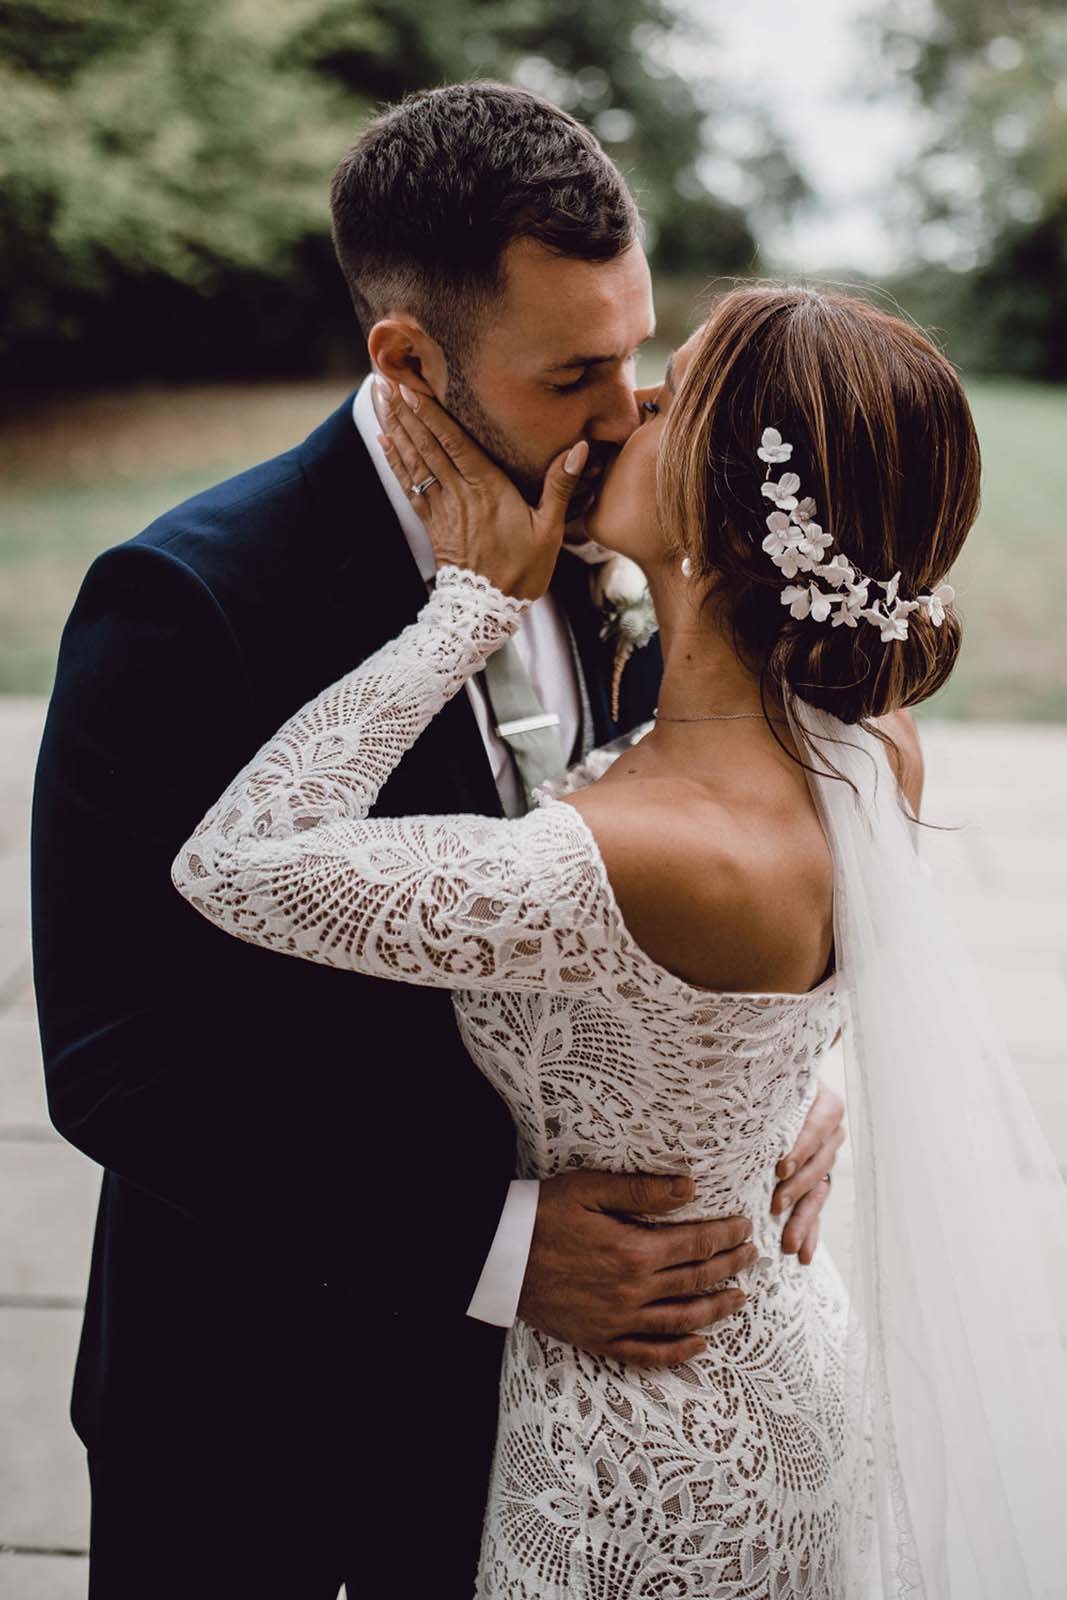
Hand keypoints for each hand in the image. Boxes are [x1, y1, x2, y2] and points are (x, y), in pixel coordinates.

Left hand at [377, 379, 588, 600]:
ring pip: (415, 460)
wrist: (487, 608)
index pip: (454, 442)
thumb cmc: (522, 569)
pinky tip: (384, 442)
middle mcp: (459, 492)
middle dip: (406, 411)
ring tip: (380, 399)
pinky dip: (396, 461)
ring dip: (397, 428)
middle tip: (385, 379)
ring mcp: (442, 507)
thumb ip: (560, 485)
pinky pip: (410, 484)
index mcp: (487, 487)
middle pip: (428, 444)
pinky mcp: (433, 522)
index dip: (431, 413)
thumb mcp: (549, 529)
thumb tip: (579, 447)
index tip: (413, 386)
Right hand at [518, 1170, 755, 1368]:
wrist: (498, 1256)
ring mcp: (618, 1320)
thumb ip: (642, 1190)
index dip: (725, 1235)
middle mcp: (633, 1290)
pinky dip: (678, 1353)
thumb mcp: (590, 1189)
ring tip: (739, 1298)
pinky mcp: (601, 1339)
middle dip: (730, 1266)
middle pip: (696, 1280)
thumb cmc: (543, 1214)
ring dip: (716, 1308)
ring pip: (682, 1320)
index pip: (696, 1243)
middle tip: (752, 1256)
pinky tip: (700, 1346)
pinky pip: (648, 1353)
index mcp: (634, 1250)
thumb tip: (691, 1187)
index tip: (745, 1227)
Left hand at [771, 1081, 844, 1264]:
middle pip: (819, 1162)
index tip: (781, 1168)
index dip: (802, 1147)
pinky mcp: (818, 1182)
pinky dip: (809, 1231)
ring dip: (803, 1218)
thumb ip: (757, 1093)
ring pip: (818, 1191)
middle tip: (775, 1205)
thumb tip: (718, 1098)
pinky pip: (816, 1209)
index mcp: (822, 1102)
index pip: (819, 1125)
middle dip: (797, 1187)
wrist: (770, 1094)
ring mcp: (826, 1159)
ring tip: (789, 1244)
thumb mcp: (765, 1085)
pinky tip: (803, 1255)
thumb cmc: (761, 1086)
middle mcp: (830, 1131)